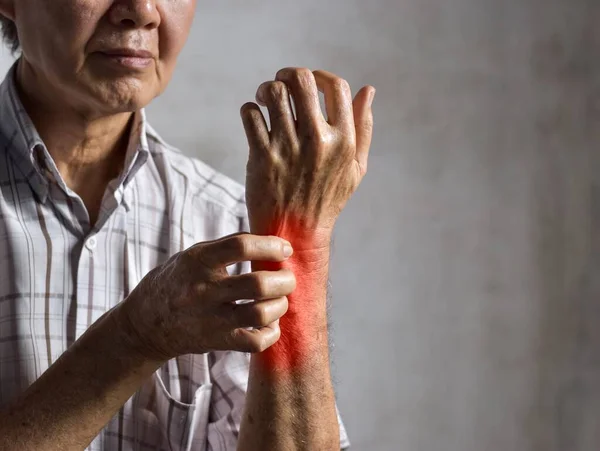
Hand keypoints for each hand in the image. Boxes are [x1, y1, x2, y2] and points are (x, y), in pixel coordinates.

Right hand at [116, 233, 295, 361]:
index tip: (284, 249)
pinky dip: (271, 333)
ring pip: (261, 314)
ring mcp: (210, 319)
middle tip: (287, 279)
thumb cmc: (179, 281)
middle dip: (284, 280)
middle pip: (258, 284)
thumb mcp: (193, 255)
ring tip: (279, 300)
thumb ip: (228, 247)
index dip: (270, 245)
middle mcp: (204, 290)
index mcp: (198, 260)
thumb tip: (273, 242)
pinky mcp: (216, 342)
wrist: (145, 322)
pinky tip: (269, 324)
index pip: (241, 246)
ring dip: (280, 306)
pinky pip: (255, 342)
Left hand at [240, 68, 374, 247]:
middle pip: (300, 80)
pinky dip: (249, 111)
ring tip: (264, 99)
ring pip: (272, 92)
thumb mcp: (355, 168)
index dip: (321, 76)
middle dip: (287, 74)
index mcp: (343, 141)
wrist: (295, 235)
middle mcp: (318, 141)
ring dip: (265, 89)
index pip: (336, 86)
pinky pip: (251, 114)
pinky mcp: (261, 157)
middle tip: (280, 85)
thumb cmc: (326, 200)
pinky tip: (255, 121)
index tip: (310, 83)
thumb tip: (368, 90)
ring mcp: (288, 148)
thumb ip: (363, 128)